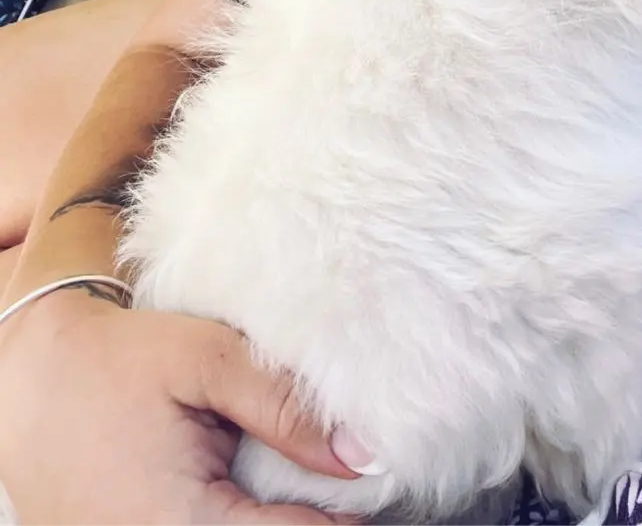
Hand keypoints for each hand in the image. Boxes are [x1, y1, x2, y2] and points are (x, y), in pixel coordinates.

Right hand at [0, 290, 362, 523]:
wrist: (32, 377)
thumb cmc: (118, 363)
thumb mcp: (206, 361)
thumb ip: (284, 407)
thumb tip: (362, 455)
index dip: (346, 517)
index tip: (377, 480)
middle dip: (312, 517)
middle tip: (342, 482)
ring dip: (277, 516)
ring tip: (301, 482)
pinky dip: (244, 517)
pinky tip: (260, 491)